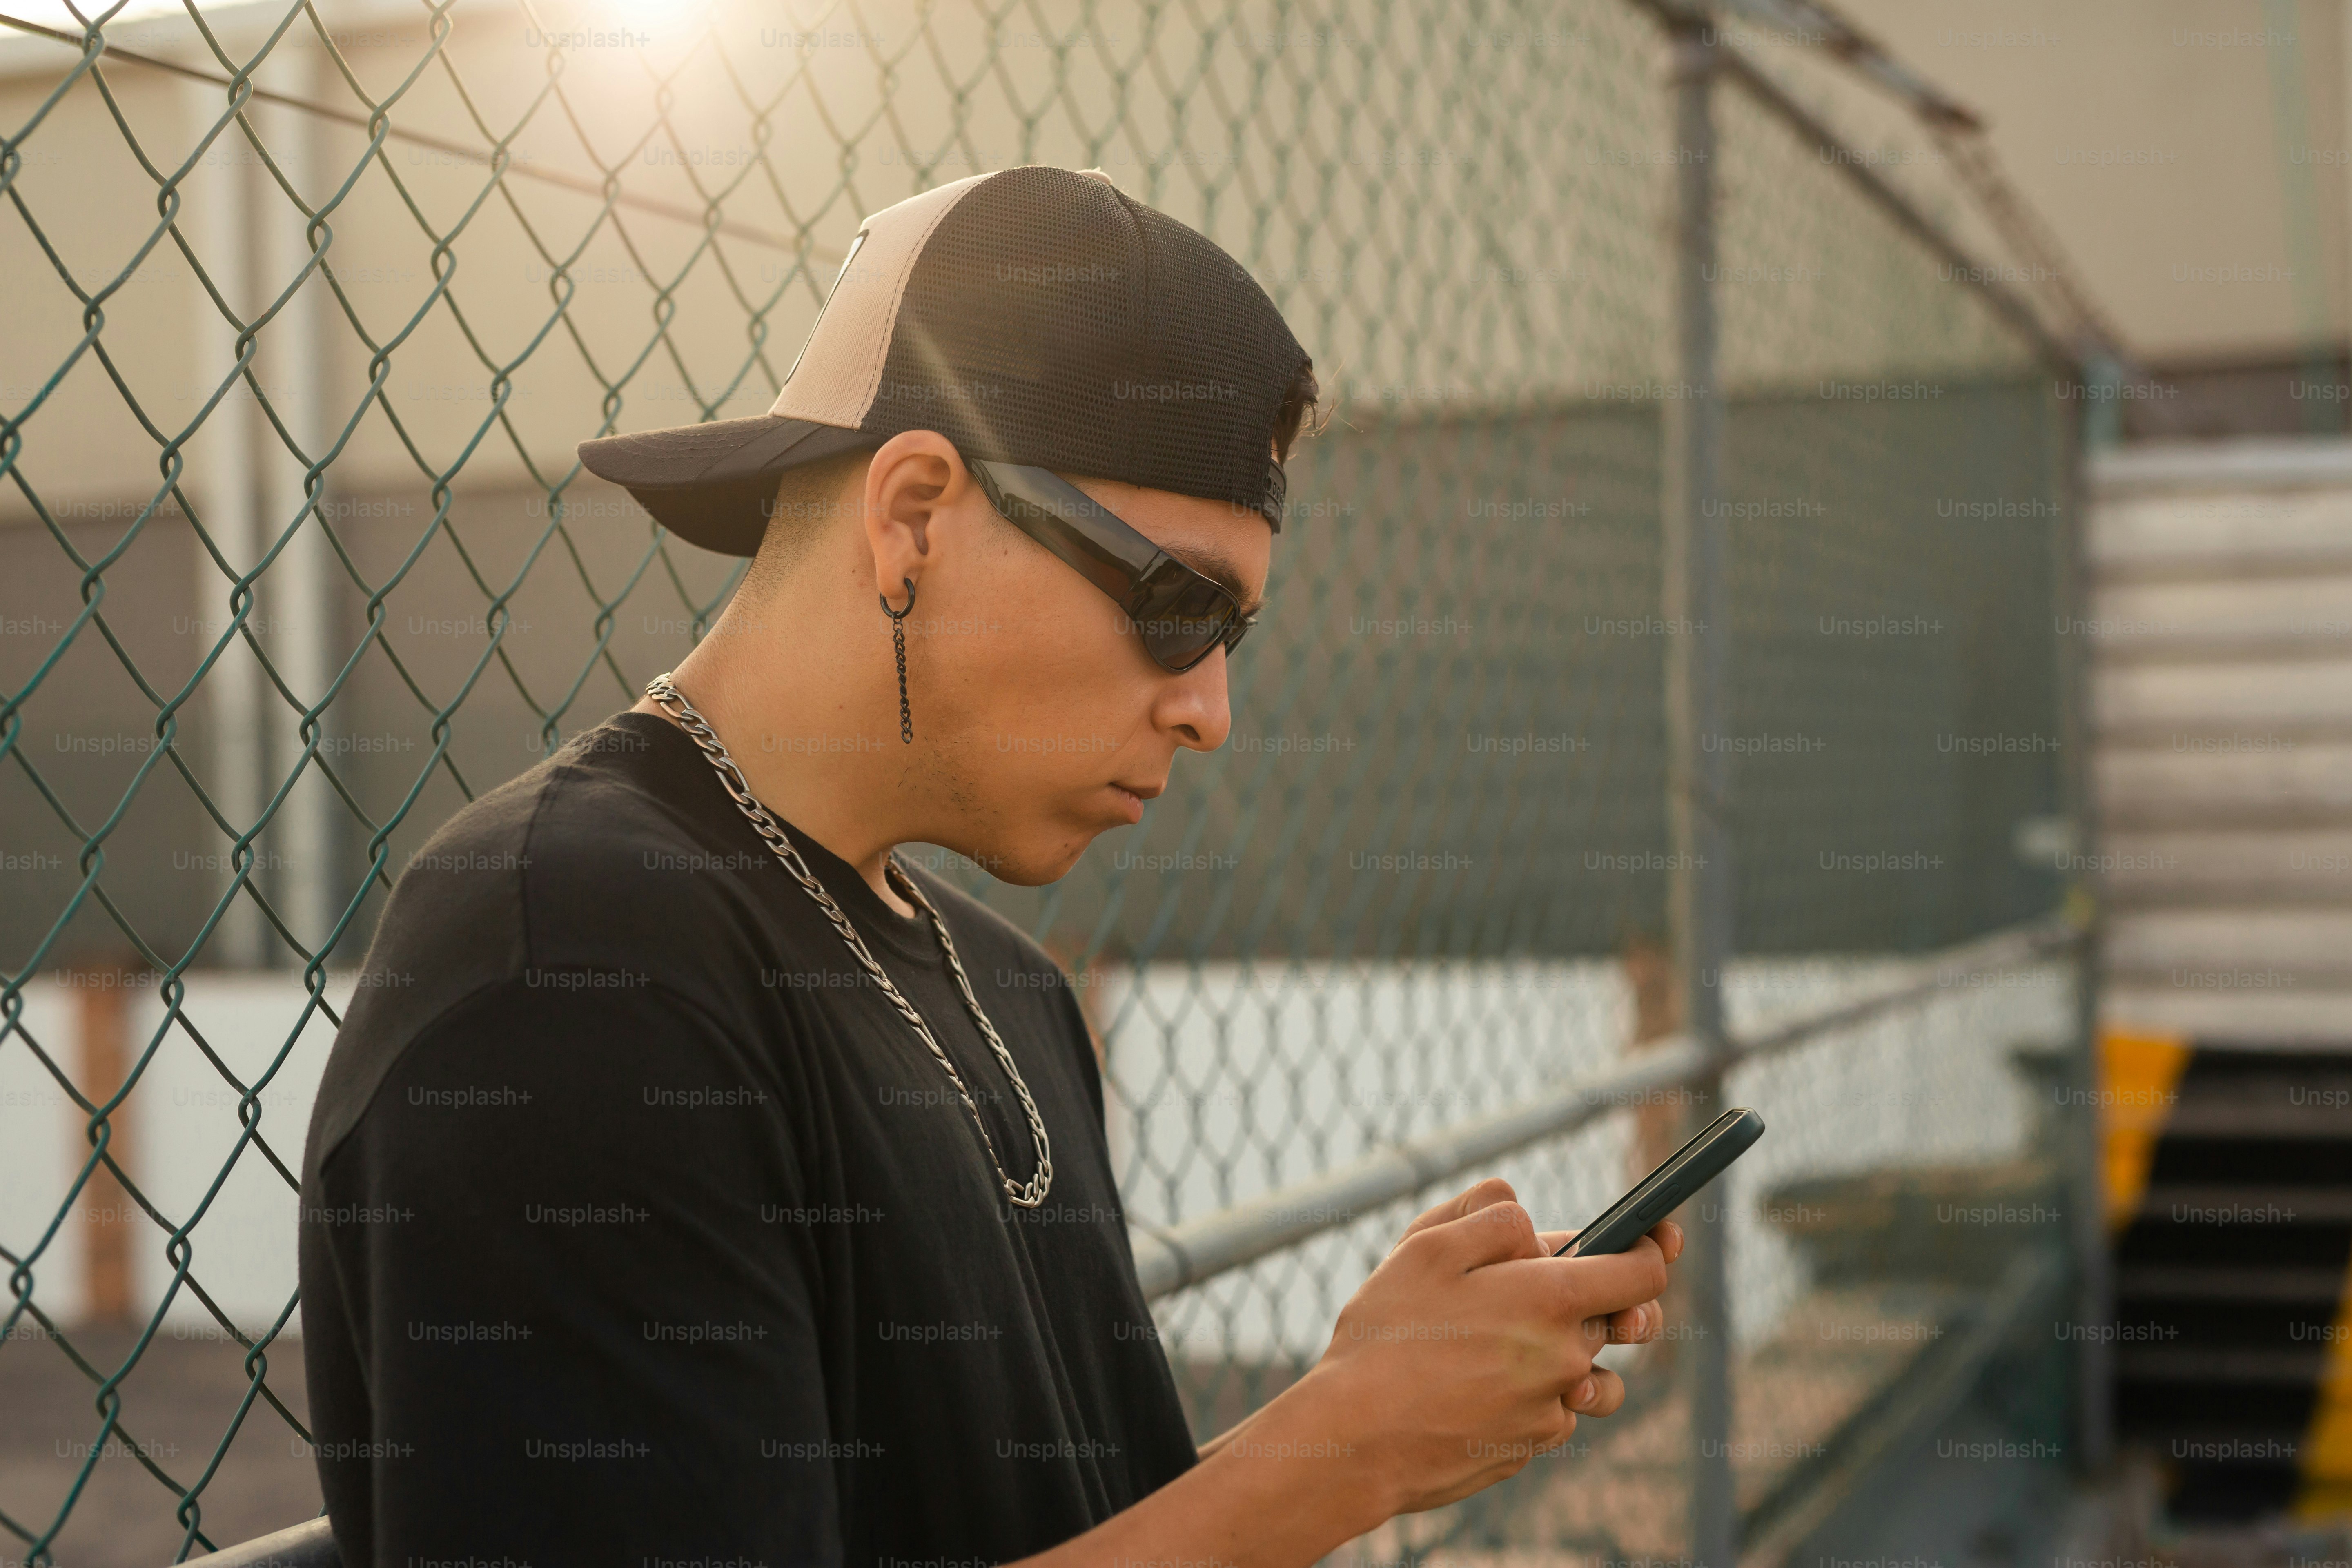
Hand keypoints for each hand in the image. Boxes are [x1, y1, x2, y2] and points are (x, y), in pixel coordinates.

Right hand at [1259, 1178, 1681, 1517]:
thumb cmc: (1387, 1335)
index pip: (1644, 1273)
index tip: (1653, 1238)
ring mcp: (1552, 1409)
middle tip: (1542, 1287)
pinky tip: (1477, 1386)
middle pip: (1615, 1318)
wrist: (1356, 1439)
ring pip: (1591, 1371)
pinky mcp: (1531, 1447)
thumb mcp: (1427, 1245)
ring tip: (1506, 1342)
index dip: (1652, 1249)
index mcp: (1551, 1298)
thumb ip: (1491, 1215)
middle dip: (1590, 1296)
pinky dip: (1532, 1393)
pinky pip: (1554, 1410)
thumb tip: (1533, 1223)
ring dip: (1569, 1351)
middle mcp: (1567, 1358)